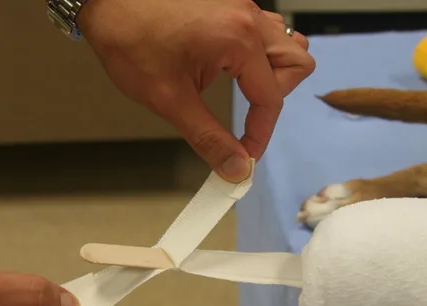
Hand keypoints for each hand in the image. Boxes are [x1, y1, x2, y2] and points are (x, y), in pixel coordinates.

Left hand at [78, 0, 314, 182]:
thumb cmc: (130, 41)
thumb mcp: (170, 99)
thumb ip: (209, 137)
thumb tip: (236, 168)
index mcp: (239, 39)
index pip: (272, 98)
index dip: (260, 134)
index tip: (245, 155)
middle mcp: (248, 17)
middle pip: (296, 62)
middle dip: (276, 95)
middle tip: (246, 112)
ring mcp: (240, 4)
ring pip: (282, 41)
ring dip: (271, 70)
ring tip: (237, 85)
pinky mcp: (228, 1)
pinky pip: (261, 27)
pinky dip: (255, 51)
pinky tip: (227, 63)